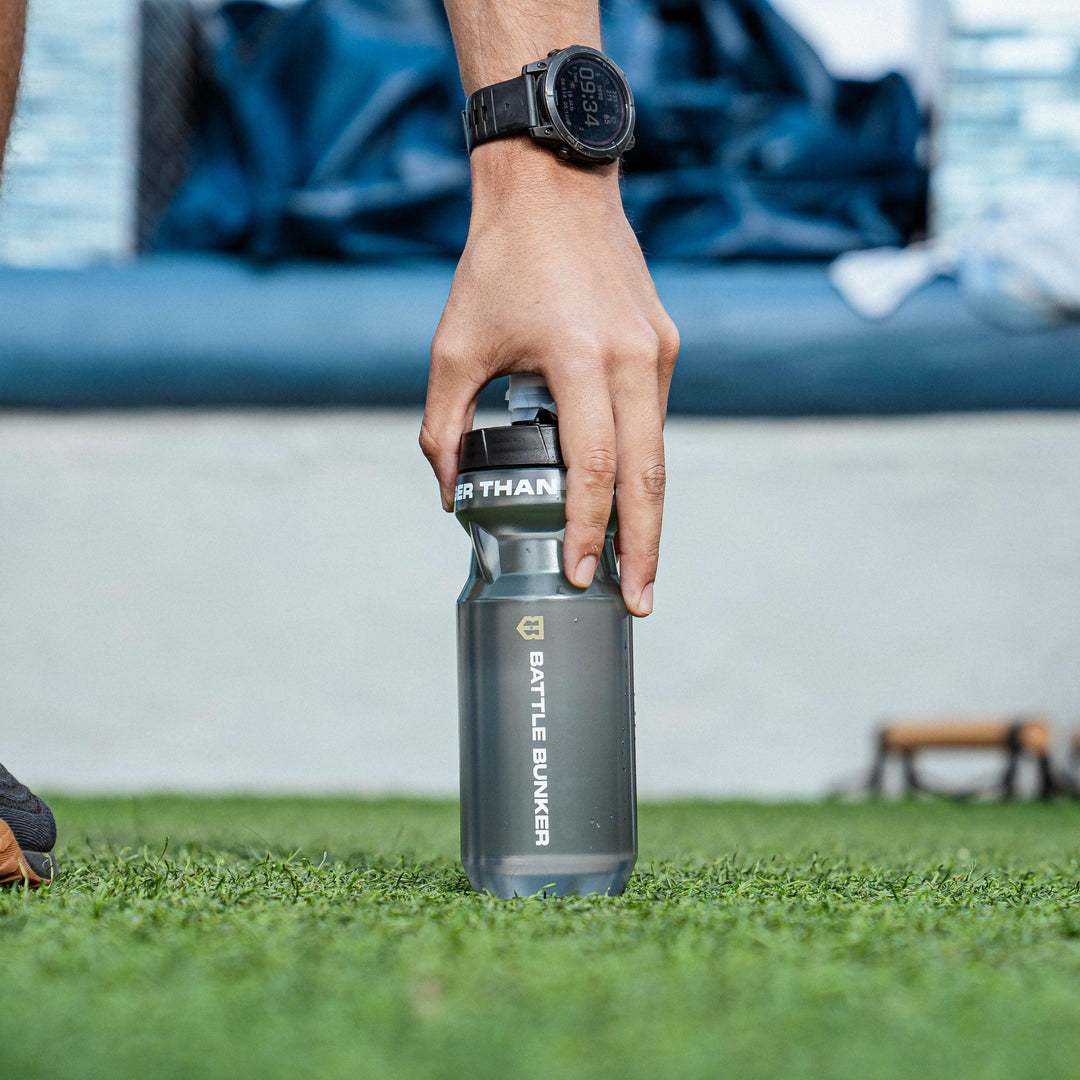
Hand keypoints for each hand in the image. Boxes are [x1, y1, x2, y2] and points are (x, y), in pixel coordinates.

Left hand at [420, 140, 678, 616]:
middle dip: (644, 548)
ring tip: (635, 566)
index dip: (587, 529)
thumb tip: (451, 492)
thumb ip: (444, 426)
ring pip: (658, 454)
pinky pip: (652, 420)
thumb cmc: (497, 263)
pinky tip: (625, 501)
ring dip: (647, 514)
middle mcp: (631, 358)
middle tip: (638, 602)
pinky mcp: (661, 345)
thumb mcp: (453, 347)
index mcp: (580, 357)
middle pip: (649, 477)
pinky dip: (640, 467)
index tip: (579, 575)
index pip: (594, 466)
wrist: (552, 187)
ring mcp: (655, 352)